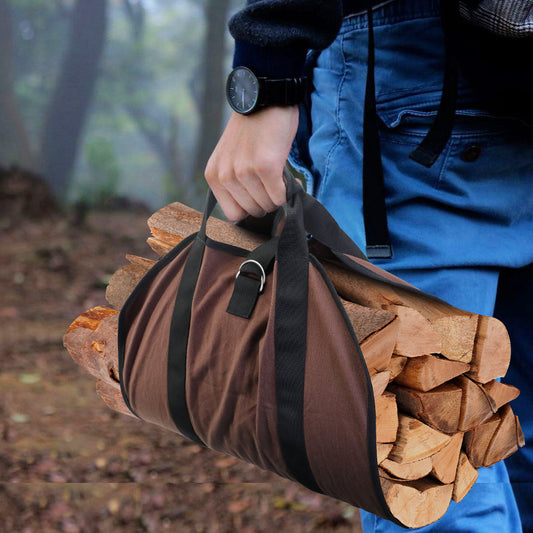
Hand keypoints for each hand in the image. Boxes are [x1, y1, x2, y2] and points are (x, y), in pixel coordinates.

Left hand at [205, 106, 298, 221]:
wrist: (263, 98)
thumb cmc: (251, 129)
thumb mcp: (231, 157)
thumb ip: (234, 182)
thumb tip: (253, 209)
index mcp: (214, 176)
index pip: (233, 214)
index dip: (251, 209)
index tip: (261, 196)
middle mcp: (226, 176)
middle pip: (253, 211)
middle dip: (267, 202)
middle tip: (275, 185)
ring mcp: (244, 172)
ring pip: (268, 205)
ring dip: (279, 196)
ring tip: (282, 179)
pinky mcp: (265, 168)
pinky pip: (280, 196)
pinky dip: (289, 191)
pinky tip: (291, 179)